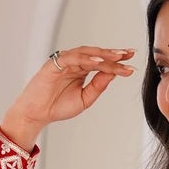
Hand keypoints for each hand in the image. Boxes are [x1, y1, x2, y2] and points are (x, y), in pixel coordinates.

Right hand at [0, 45, 134, 147]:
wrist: (37, 114)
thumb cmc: (57, 106)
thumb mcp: (85, 98)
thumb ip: (98, 85)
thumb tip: (114, 73)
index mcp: (81, 70)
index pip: (101, 62)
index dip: (116, 62)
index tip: (131, 64)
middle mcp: (74, 63)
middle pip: (96, 54)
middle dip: (113, 54)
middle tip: (129, 55)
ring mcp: (64, 62)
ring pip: (86, 54)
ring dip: (103, 55)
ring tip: (118, 57)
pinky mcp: (54, 64)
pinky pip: (72, 58)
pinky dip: (85, 58)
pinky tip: (98, 61)